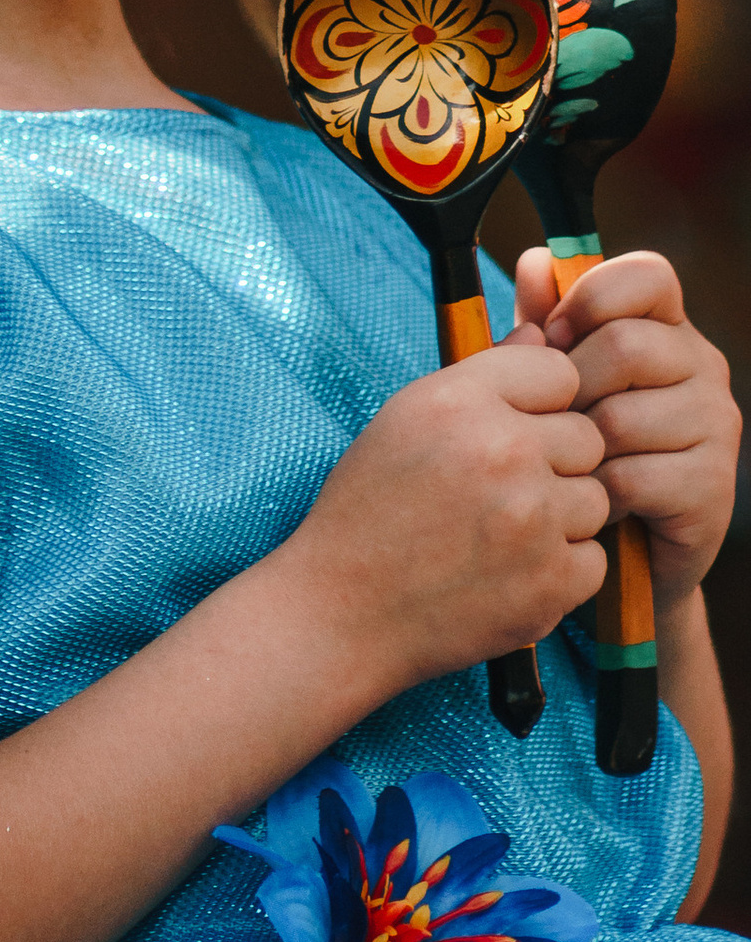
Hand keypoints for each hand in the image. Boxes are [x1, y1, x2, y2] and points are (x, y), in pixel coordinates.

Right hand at [282, 336, 606, 698]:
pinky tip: (511, 572)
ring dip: (562, 517)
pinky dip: (561, 570)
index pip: (558, 370)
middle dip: (558, 461)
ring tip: (504, 532)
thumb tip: (543, 332)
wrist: (346, 609)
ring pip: (596, 499)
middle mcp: (503, 450)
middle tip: (507, 489)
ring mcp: (532, 520)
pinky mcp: (551, 584)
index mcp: (461, 399)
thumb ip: (485, 375)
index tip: (514, 428)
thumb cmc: (371, 507)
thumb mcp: (409, 417)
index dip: (541, 402)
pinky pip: (594, 560)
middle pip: (588, 436)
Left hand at [515, 245, 740, 612]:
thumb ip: (543, 320)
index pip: (649, 274)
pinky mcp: (714, 487)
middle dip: (570, 386)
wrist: (619, 549)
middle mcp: (705, 366)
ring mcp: (718, 426)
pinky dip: (597, 494)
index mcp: (668, 325)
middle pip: (625, 346)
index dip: (591, 296)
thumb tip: (535, 263)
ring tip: (573, 465)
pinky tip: (595, 502)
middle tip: (553, 419)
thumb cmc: (578, 442)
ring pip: (622, 418)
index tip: (552, 335)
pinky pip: (632, 477)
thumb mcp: (554, 375)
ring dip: (579, 448)